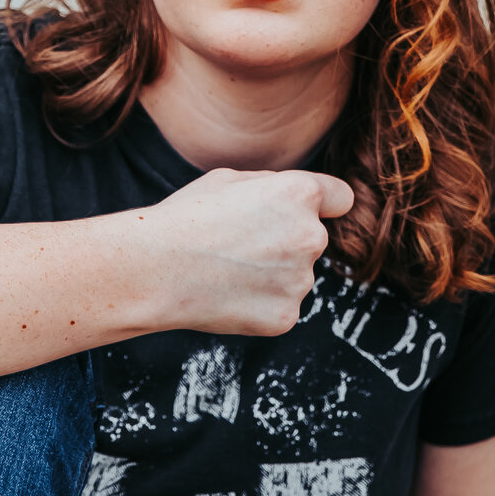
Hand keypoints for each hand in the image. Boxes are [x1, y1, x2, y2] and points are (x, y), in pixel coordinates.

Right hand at [120, 168, 355, 335]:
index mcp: (299, 195)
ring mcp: (300, 281)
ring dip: (271, 275)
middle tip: (237, 246)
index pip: (340, 198)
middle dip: (285, 242)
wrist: (154, 269)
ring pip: (294, 275)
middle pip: (311, 239)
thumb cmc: (185, 218)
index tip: (317, 212)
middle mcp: (311, 236)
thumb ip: (273, 186)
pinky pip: (279, 306)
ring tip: (225, 271)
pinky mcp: (286, 316)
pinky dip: (258, 304)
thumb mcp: (228, 180)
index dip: (326, 203)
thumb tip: (297, 198)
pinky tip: (226, 295)